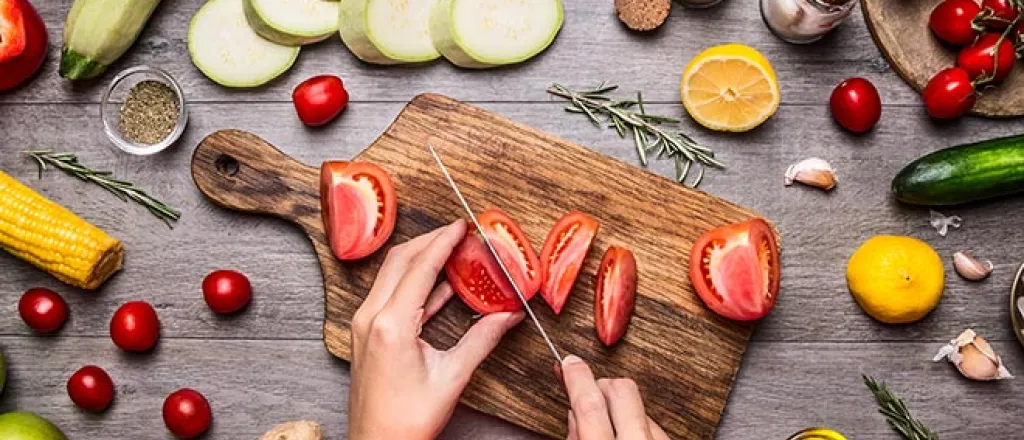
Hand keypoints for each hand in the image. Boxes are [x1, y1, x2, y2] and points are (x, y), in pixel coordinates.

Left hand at [347, 220, 524, 439]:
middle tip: (458, 233)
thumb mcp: (452, 377)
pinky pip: (390, 294)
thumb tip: (508, 316)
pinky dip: (414, 283)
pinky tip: (441, 285)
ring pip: (392, 275)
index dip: (443, 242)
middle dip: (430, 241)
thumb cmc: (406, 421)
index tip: (462, 226)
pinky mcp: (367, 334)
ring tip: (452, 252)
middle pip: (400, 261)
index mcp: (391, 325)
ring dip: (421, 259)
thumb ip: (481, 340)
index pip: (420, 267)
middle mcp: (371, 318)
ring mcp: (365, 325)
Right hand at [562, 355, 668, 439]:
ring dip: (621, 407)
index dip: (576, 378)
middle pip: (624, 389)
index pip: (590, 404)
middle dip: (603, 383)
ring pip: (640, 405)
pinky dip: (639, 424)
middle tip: (589, 392)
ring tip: (610, 428)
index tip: (570, 363)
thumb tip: (574, 415)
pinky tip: (630, 438)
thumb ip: (577, 438)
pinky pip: (655, 423)